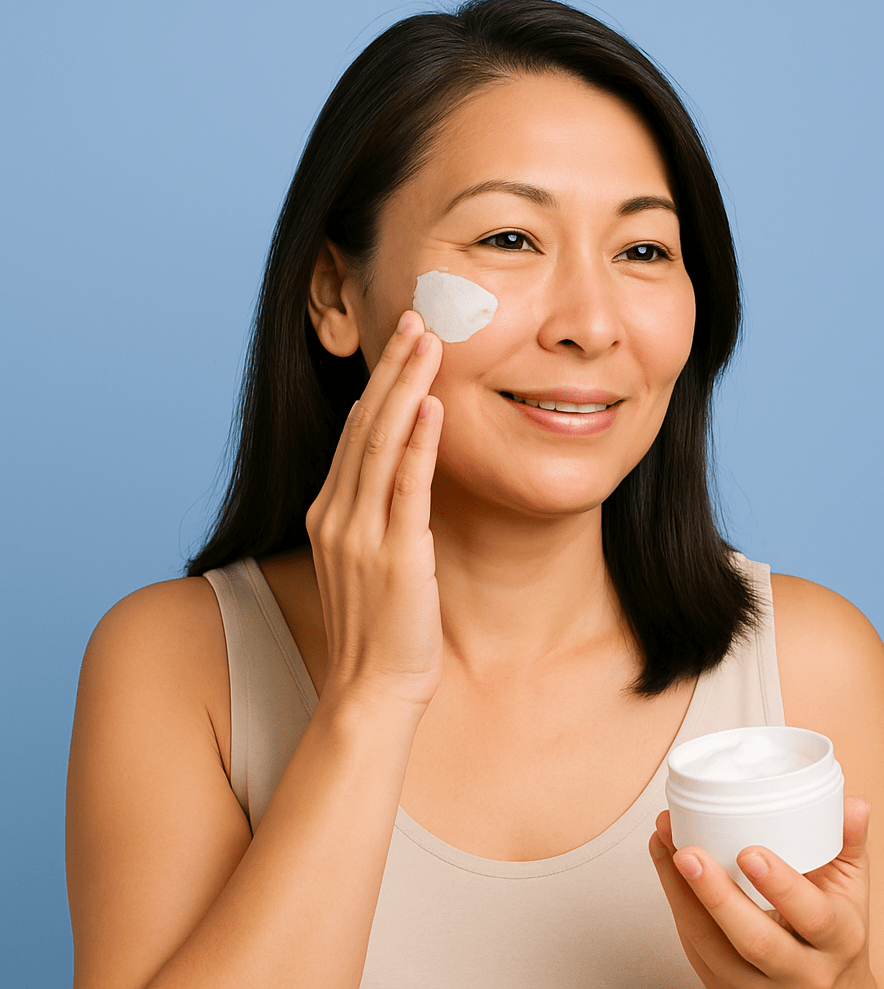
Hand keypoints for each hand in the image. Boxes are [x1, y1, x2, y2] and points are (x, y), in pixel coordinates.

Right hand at [306, 310, 444, 709]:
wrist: (372, 688)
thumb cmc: (380, 627)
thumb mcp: (370, 560)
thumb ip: (378, 514)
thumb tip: (406, 472)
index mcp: (329, 513)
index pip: (354, 433)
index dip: (379, 384)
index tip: (402, 343)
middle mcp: (336, 515)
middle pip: (363, 424)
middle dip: (391, 368)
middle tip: (416, 318)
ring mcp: (361, 534)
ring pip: (379, 443)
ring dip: (404, 388)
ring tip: (426, 341)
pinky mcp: (394, 555)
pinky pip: (404, 488)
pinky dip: (417, 444)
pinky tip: (432, 406)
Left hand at [649, 796, 875, 987]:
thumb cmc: (837, 931)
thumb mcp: (853, 890)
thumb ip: (849, 842)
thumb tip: (854, 801)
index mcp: (839, 939)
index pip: (813, 917)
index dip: (781, 887)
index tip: (749, 853)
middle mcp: (802, 972)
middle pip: (755, 942)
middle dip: (717, 896)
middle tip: (689, 852)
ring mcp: (761, 988)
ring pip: (713, 949)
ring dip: (681, 894)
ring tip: (665, 844)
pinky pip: (696, 950)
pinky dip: (676, 904)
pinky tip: (665, 862)